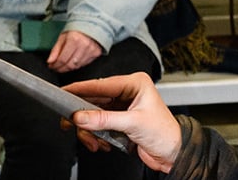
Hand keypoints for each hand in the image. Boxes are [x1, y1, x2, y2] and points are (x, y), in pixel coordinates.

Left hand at [47, 30, 102, 72]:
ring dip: (68, 68)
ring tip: (63, 66)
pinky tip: (72, 62)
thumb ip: (56, 50)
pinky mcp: (96, 53)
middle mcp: (83, 45)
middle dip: (61, 69)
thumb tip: (50, 61)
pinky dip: (76, 65)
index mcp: (73, 39)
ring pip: (77, 66)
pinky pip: (84, 64)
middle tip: (56, 68)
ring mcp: (91, 50)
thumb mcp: (63, 36)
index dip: (55, 65)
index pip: (62, 59)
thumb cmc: (77, 29)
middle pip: (69, 65)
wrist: (91, 24)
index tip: (52, 66)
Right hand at [65, 73, 181, 172]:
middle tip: (69, 123)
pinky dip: (96, 135)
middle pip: (94, 100)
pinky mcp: (118, 120)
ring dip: (90, 130)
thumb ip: (104, 120)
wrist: (173, 154)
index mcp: (135, 83)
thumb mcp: (132, 124)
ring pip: (93, 114)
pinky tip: (102, 143)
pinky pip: (98, 124)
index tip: (64, 92)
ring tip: (93, 142)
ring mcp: (121, 107)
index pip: (101, 84)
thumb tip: (80, 116)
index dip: (80, 89)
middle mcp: (127, 92)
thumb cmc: (164, 134)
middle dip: (83, 116)